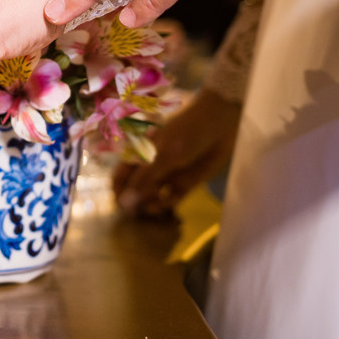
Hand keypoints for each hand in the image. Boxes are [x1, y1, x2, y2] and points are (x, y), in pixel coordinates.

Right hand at [111, 88, 240, 217]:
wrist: (220, 124)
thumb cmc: (186, 133)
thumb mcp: (163, 155)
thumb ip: (144, 180)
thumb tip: (124, 203)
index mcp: (139, 155)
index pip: (120, 178)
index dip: (118, 193)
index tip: (122, 206)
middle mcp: (150, 168)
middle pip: (135, 192)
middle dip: (135, 204)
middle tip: (138, 214)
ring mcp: (166, 176)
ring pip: (151, 198)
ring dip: (150, 206)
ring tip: (154, 209)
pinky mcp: (184, 184)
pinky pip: (170, 200)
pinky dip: (166, 204)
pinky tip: (167, 203)